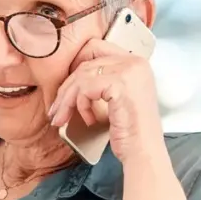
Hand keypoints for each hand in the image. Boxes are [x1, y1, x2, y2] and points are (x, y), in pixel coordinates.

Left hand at [49, 38, 165, 163]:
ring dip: (67, 100)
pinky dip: (80, 106)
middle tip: (56, 109)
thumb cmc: (130, 130)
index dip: (76, 66)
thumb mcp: (118, 98)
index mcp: (136, 63)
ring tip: (62, 118)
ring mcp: (129, 71)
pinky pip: (85, 88)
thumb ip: (102, 82)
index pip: (95, 48)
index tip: (66, 87)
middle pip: (85, 64)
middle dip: (66, 88)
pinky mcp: (120, 84)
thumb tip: (72, 77)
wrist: (144, 151)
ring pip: (81, 76)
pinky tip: (89, 120)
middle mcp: (135, 62)